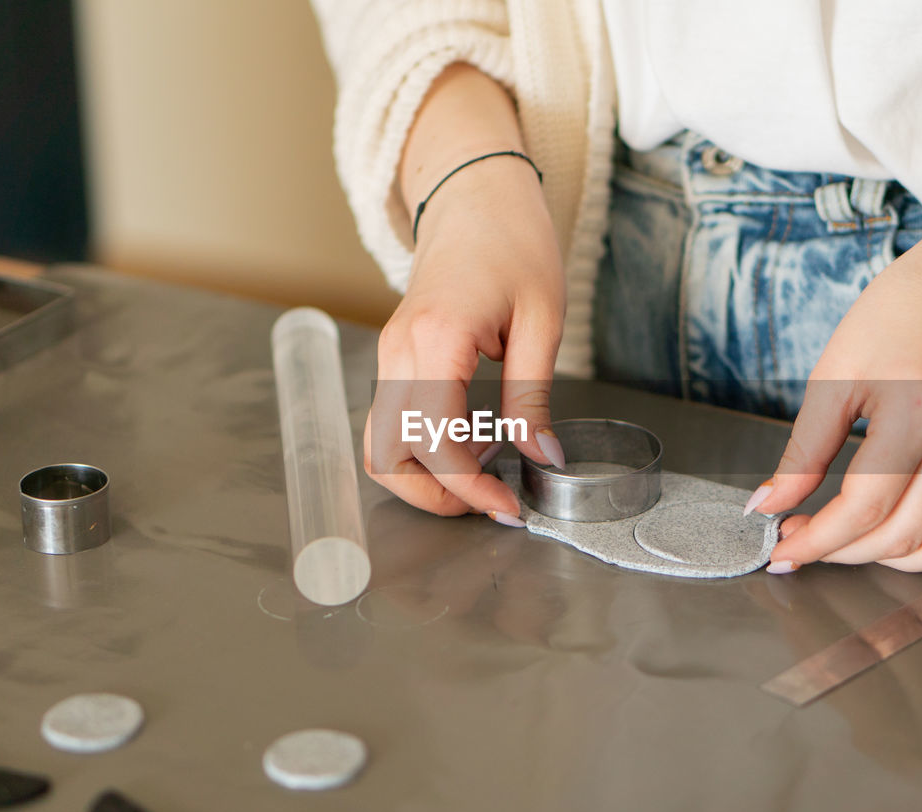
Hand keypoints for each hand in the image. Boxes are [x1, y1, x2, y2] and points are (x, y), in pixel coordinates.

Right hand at [365, 154, 565, 522]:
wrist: (477, 195)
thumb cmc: (514, 242)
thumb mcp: (543, 321)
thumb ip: (533, 397)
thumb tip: (542, 457)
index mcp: (437, 339)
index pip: (436, 442)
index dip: (471, 488)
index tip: (508, 506)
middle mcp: (398, 352)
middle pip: (388, 455)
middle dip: (435, 495)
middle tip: (490, 501)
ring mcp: (389, 355)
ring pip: (378, 445)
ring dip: (421, 477)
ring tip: (480, 474)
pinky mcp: (394, 358)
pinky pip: (390, 422)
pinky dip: (419, 449)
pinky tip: (468, 444)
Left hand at [750, 210, 921, 571]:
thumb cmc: (905, 311)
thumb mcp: (838, 370)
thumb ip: (804, 448)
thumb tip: (768, 503)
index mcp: (915, 410)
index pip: (862, 506)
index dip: (815, 539)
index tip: (780, 550)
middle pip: (897, 534)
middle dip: (838, 552)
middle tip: (797, 540)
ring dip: (879, 559)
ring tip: (839, 542)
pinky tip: (885, 535)